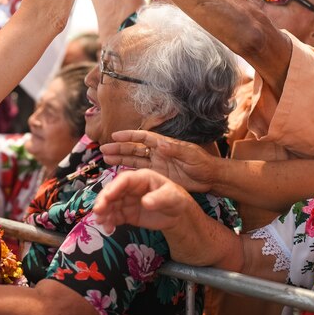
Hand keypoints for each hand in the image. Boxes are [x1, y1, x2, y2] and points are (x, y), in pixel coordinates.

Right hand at [93, 168, 191, 232]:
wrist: (177, 214)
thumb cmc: (176, 199)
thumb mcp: (171, 196)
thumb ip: (159, 198)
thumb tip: (145, 202)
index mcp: (141, 177)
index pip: (124, 179)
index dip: (114, 187)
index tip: (107, 197)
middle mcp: (130, 187)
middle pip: (112, 191)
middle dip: (103, 200)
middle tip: (98, 211)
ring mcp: (127, 200)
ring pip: (110, 204)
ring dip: (103, 212)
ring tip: (101, 222)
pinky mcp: (126, 213)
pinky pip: (114, 216)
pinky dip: (109, 222)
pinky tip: (108, 229)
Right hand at [100, 130, 218, 192]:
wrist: (210, 178)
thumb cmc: (203, 164)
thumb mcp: (190, 155)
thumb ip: (175, 149)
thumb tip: (160, 143)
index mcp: (164, 144)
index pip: (143, 138)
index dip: (129, 136)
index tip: (115, 136)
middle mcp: (157, 152)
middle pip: (134, 148)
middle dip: (119, 148)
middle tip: (103, 149)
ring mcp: (156, 164)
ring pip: (134, 159)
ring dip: (120, 158)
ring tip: (106, 158)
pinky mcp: (157, 175)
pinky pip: (139, 171)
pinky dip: (128, 171)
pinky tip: (118, 171)